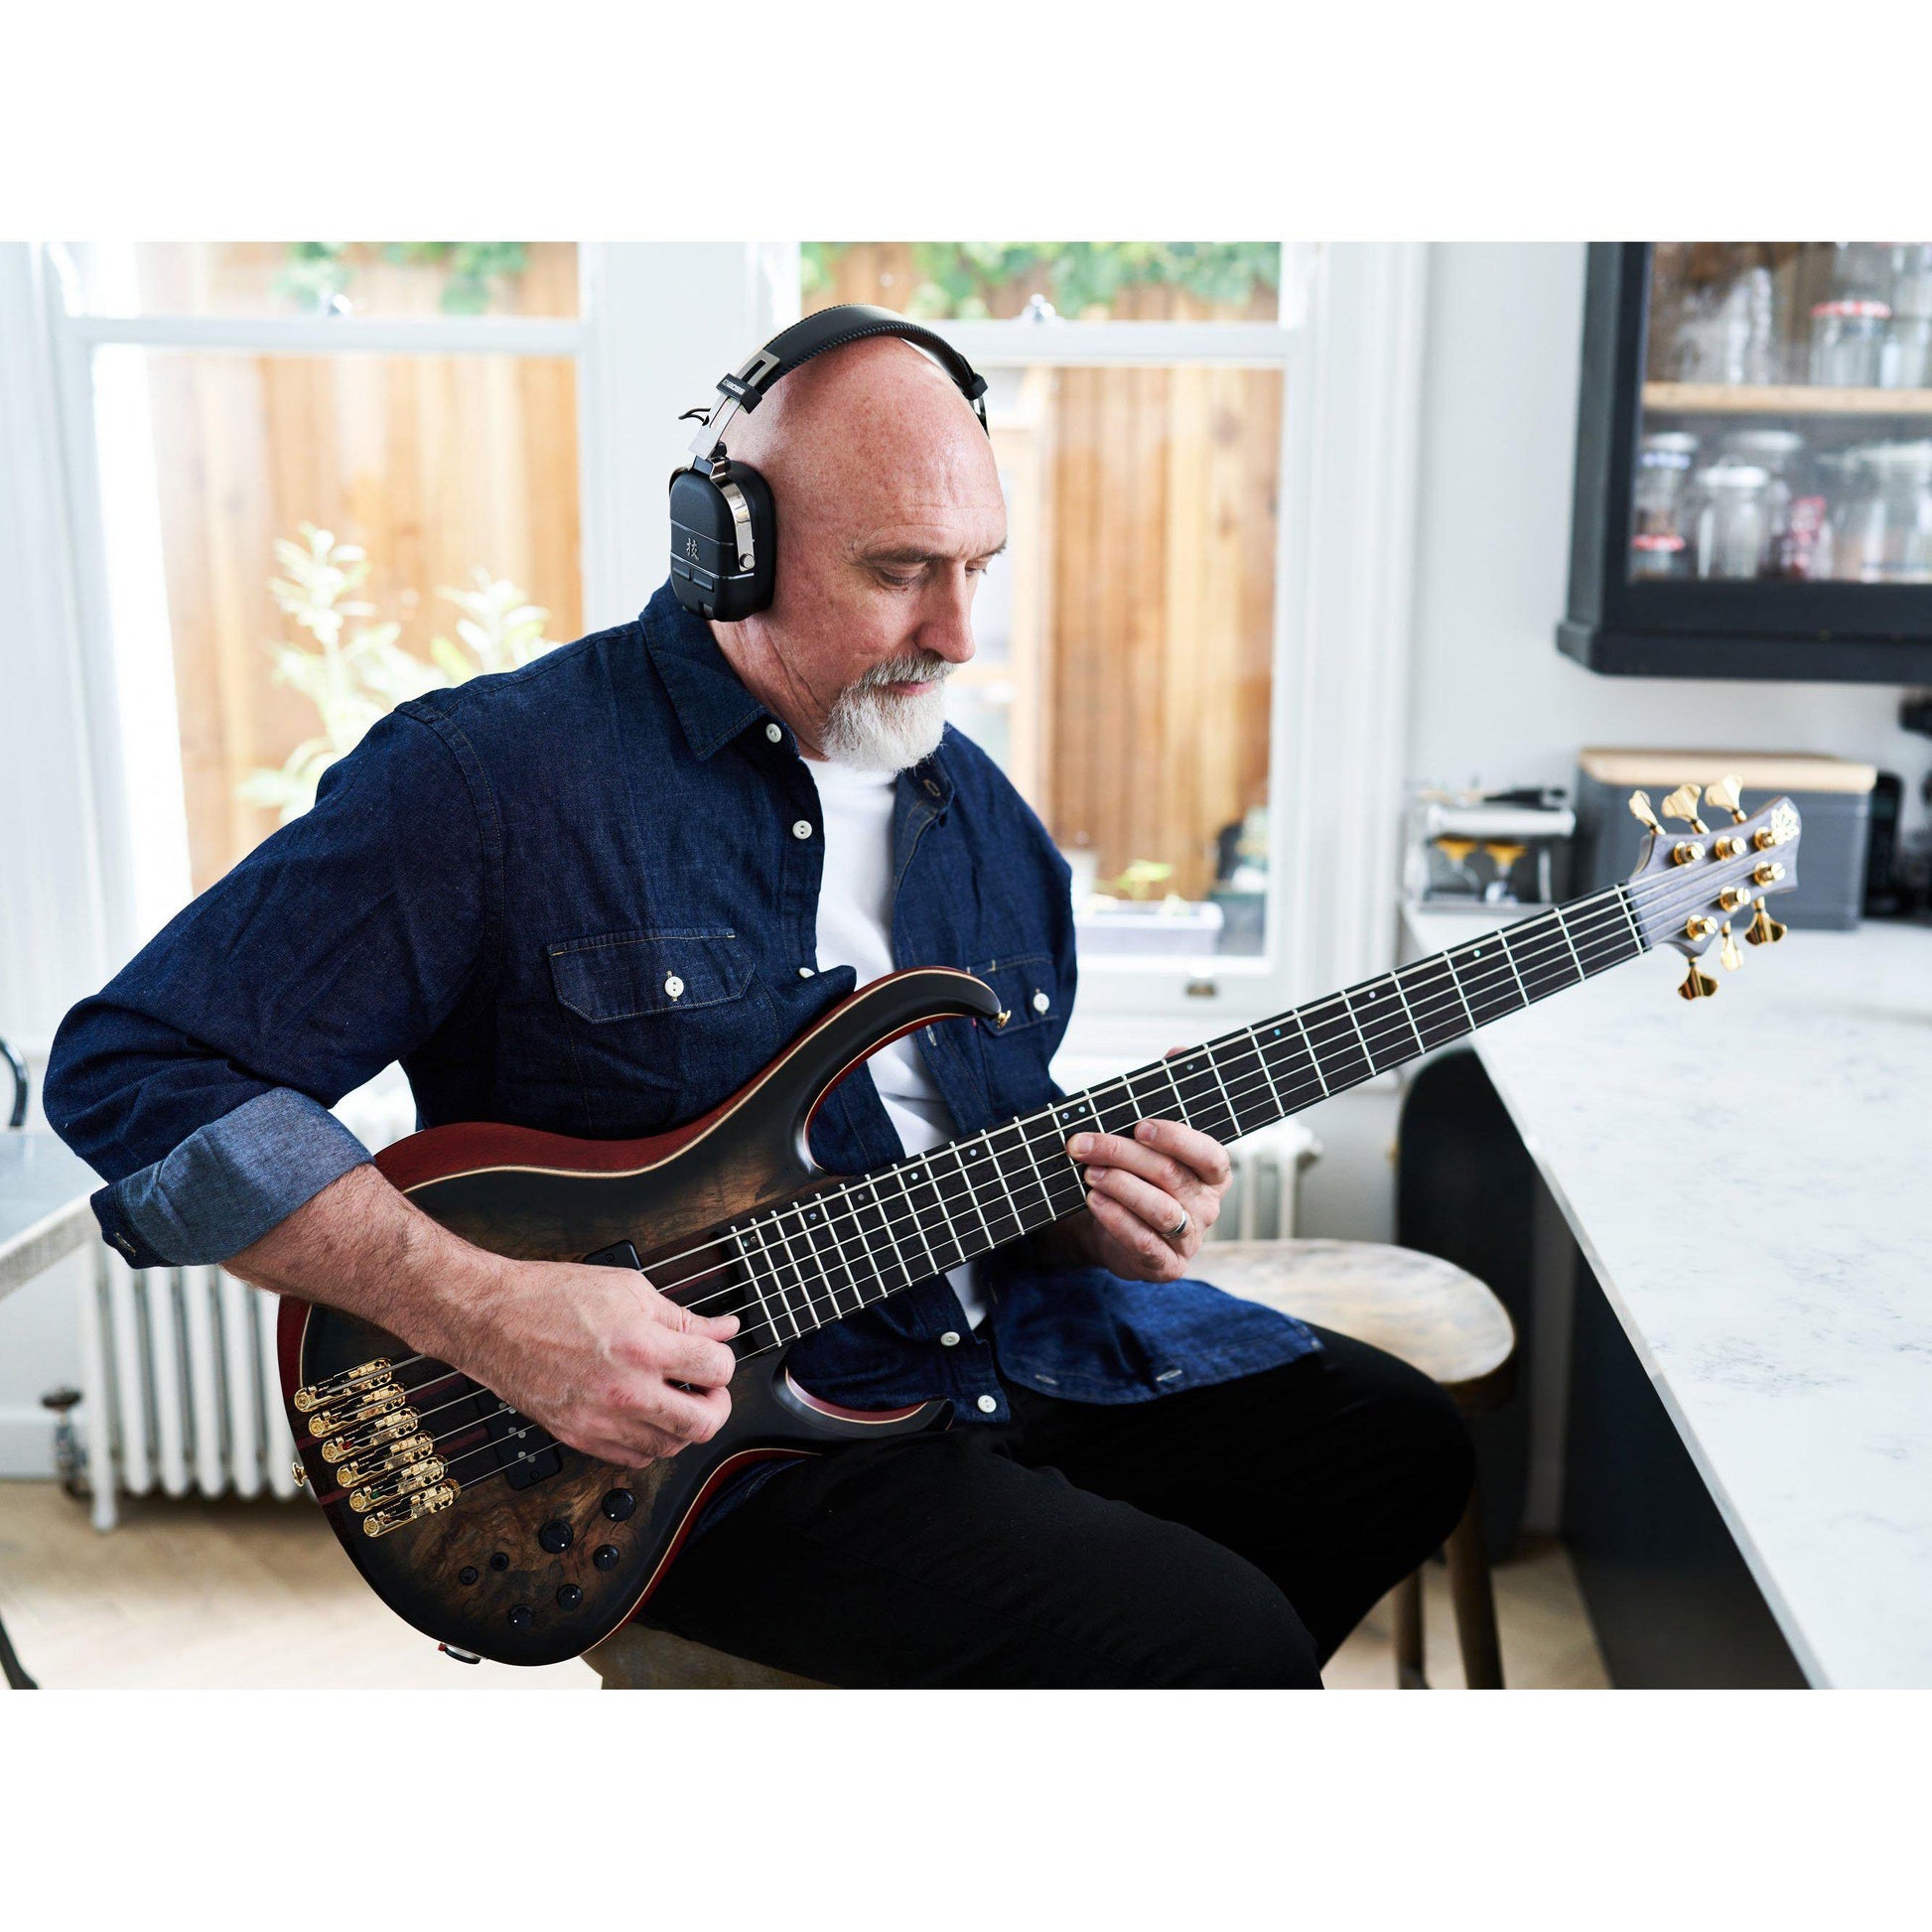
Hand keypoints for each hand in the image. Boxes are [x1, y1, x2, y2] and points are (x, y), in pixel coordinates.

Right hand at [456, 1256, 740, 1467]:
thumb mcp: (629, 1289)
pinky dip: (651, 1443)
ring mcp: (600, 1421)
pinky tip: (646, 1416)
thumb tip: (722, 1328)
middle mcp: (625, 1391)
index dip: (723, 1359)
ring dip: (684, 1425)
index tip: (714, 1354)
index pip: (717, 1369)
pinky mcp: (579, 1437)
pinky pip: (634, 1460)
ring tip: (676, 1398)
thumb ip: (683, 1316)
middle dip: (717, 1403)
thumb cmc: (551, 1297)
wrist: (493, 1319)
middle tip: (707, 1387)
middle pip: (704, 1422)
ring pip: (671, 1447)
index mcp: (643, 1347)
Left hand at [1065, 1112, 1231, 1282]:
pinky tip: (1095, 1200)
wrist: (1115, 1235)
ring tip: (1090, 1174)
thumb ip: (1140, 1143)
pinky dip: (1117, 1218)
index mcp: (1212, 1176)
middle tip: (1085, 1145)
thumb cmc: (1135, 1186)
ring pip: (1161, 1209)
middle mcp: (1207, 1207)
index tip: (1139, 1127)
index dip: (1176, 1139)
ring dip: (1121, 1186)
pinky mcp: (1168, 1265)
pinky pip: (1144, 1241)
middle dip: (1123, 1154)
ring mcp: (1191, 1239)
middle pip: (1171, 1175)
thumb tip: (1107, 1121)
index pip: (1210, 1155)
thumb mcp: (1145, 1162)